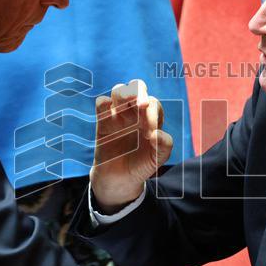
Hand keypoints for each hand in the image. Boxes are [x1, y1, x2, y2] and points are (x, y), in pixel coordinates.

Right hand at [89, 79, 172, 212]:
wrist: (119, 178)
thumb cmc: (141, 165)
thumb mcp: (157, 159)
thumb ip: (164, 147)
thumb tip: (157, 134)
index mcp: (151, 116)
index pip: (153, 104)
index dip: (152, 114)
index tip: (149, 133)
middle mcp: (135, 111)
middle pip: (137, 87)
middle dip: (138, 91)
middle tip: (140, 105)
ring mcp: (118, 113)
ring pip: (119, 90)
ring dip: (122, 94)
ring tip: (124, 108)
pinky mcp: (103, 121)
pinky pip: (101, 104)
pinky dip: (103, 103)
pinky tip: (107, 109)